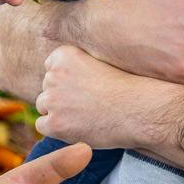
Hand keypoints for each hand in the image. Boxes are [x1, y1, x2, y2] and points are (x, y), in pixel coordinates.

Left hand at [35, 44, 172, 150]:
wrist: (140, 110)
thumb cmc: (127, 87)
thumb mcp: (101, 63)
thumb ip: (77, 66)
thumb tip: (61, 80)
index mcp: (64, 54)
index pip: (51, 68)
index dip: (68, 81)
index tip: (85, 88)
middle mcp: (53, 74)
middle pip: (47, 88)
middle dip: (62, 97)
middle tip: (88, 104)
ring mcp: (52, 100)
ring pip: (44, 106)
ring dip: (59, 113)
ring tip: (86, 115)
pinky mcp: (54, 123)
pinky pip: (43, 126)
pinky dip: (57, 129)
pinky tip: (79, 127)